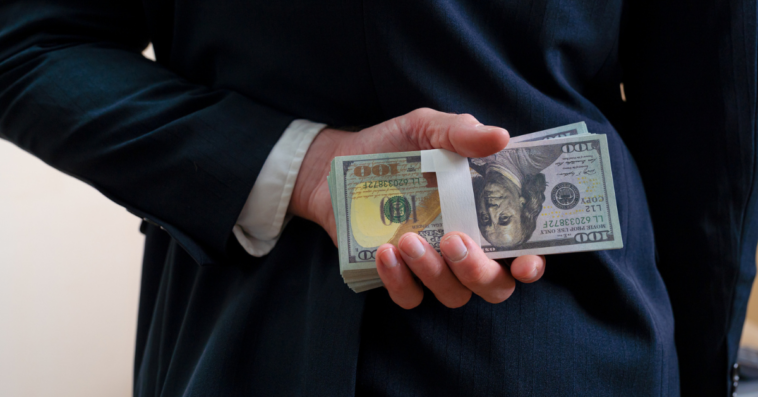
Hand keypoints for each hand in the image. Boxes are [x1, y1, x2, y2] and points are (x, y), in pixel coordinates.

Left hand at [289, 108, 546, 307]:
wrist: (336, 162)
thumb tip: (500, 137)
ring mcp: (432, 266)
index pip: (521, 251)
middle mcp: (464, 247)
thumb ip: (461, 132)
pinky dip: (400, 281)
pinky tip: (386, 252)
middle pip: (493, 285)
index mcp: (483, 214)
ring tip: (409, 239)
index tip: (525, 264)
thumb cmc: (394, 146)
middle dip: (480, 272)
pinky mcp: (397, 276)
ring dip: (436, 273)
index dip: (531, 264)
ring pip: (453, 294)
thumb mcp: (427, 128)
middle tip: (455, 241)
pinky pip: (409, 297)